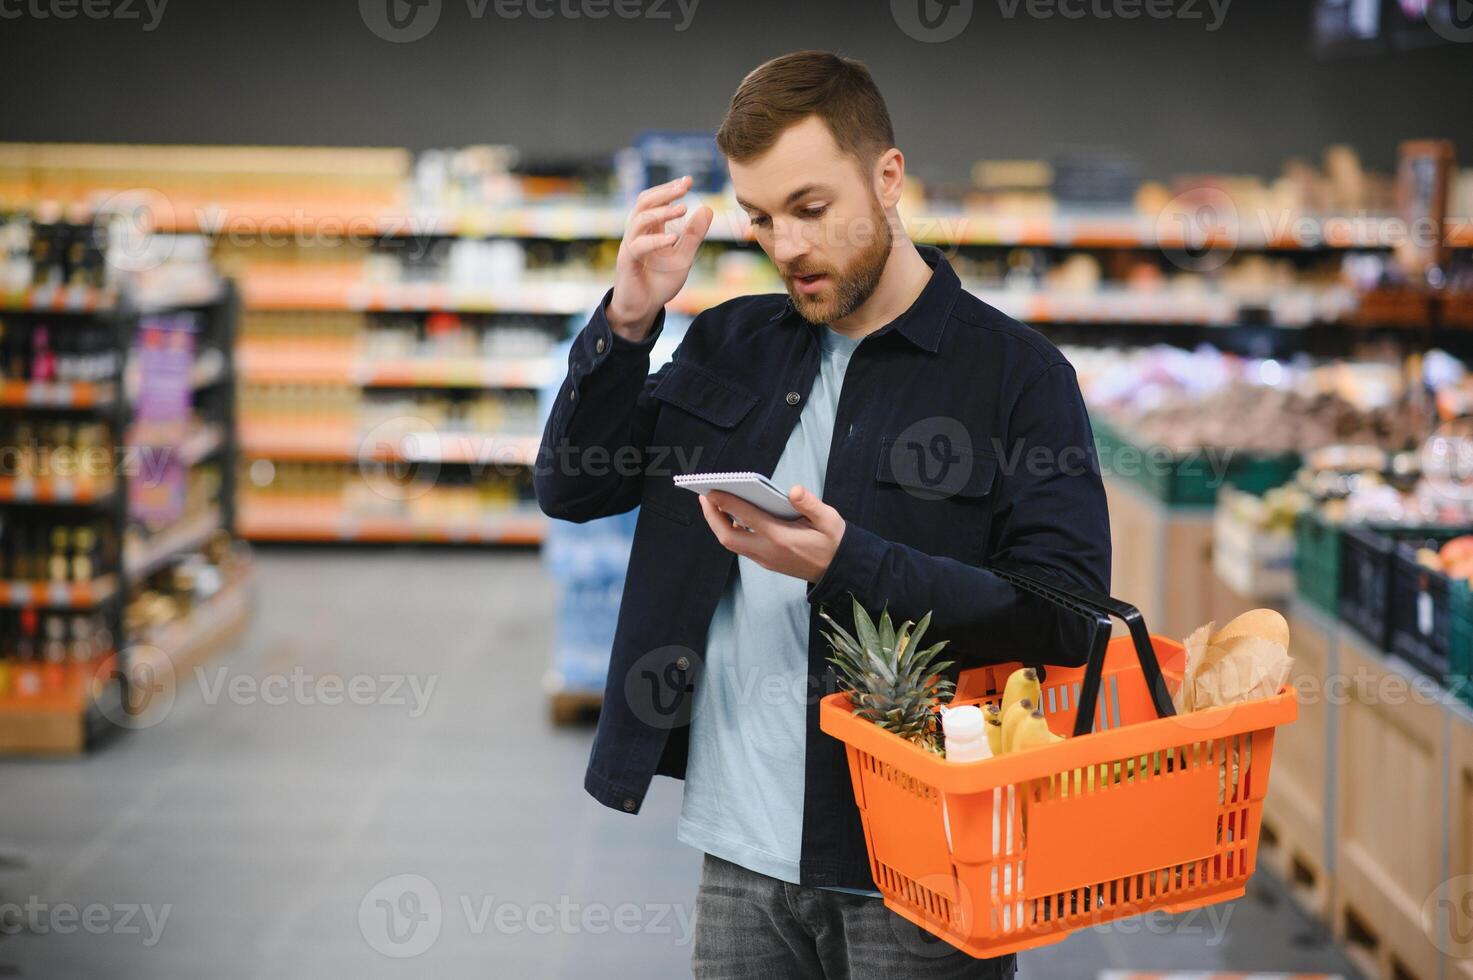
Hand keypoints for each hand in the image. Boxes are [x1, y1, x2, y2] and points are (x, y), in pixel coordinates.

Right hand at [607, 175, 712, 341]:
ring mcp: (630, 246)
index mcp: (650, 229)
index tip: (689, 180)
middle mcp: (638, 233)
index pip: (656, 200)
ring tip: (682, 209)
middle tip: (684, 186)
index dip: (670, 188)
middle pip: (644, 202)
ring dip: (661, 212)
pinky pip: (638, 246)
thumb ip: (693, 235)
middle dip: (664, 192)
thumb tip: (707, 208)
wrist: (642, 309)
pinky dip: (656, 240)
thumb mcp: (683, 257)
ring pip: (639, 219)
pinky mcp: (627, 262)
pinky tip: (673, 239)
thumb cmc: (659, 283)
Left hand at [698, 485, 844, 583]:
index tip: (712, 489)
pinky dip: (732, 530)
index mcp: (781, 537)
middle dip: (711, 517)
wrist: (839, 571)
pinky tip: (732, 515)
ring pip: (732, 543)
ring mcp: (765, 559)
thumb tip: (793, 490)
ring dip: (719, 524)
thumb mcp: (830, 520)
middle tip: (704, 495)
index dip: (726, 502)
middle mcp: (768, 550)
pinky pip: (741, 546)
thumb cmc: (834, 541)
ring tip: (713, 502)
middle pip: (727, 537)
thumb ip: (810, 504)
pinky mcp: (766, 561)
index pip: (746, 517)